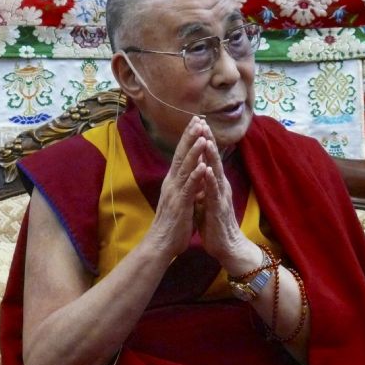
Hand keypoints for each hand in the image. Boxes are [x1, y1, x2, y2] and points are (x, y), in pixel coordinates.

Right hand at [145, 117, 207, 258]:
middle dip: (190, 137)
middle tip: (199, 120)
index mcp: (174, 182)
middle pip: (181, 155)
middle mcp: (172, 183)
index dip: (188, 138)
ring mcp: (175, 193)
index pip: (181, 155)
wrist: (161, 244)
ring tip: (202, 136)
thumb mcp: (181, 200)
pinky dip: (195, 176)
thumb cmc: (172, 224)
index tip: (196, 123)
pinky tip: (202, 166)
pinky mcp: (180, 205)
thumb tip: (193, 172)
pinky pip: (189, 188)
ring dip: (194, 152)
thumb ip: (186, 185)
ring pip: (185, 168)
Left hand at [196, 123, 256, 271]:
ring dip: (211, 156)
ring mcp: (221, 197)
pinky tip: (207, 169)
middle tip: (202, 122)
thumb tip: (197, 173)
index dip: (204, 141)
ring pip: (216, 172)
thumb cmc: (215, 225)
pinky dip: (211, 180)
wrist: (227, 247)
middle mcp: (220, 186)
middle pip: (214, 159)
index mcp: (216, 184)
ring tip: (205, 139)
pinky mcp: (218, 209)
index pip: (209, 159)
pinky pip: (214, 192)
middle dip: (208, 141)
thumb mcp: (206, 201)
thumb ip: (203, 186)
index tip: (197, 124)